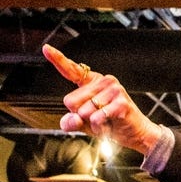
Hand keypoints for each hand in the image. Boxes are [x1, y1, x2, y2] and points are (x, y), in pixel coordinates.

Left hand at [42, 44, 161, 155]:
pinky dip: (99, 127)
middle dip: (79, 115)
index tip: (46, 48)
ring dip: (91, 123)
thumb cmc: (109, 124)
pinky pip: (96, 118)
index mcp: (93, 82)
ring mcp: (114, 89)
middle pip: (71, 101)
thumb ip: (70, 121)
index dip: (58, 59)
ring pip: (83, 111)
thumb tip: (72, 119)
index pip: (72, 70)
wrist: (133, 133)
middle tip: (97, 118)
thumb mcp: (84, 124)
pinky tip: (109, 125)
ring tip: (105, 121)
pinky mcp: (121, 102)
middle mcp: (104, 81)